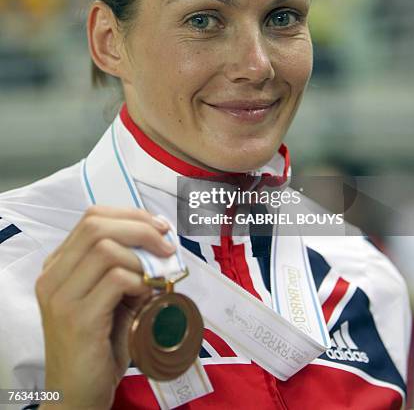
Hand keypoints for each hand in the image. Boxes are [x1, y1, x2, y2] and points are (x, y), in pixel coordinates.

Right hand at [35, 205, 175, 409]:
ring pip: (106, 249)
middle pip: (97, 226)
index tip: (160, 226)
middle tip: (166, 246)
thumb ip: (125, 267)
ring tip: (154, 278)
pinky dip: (140, 281)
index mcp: (58, 266)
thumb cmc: (99, 344)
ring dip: (141, 258)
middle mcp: (53, 276)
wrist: (77, 395)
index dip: (131, 216)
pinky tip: (146, 295)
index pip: (92, 218)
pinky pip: (116, 280)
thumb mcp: (111, 297)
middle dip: (141, 229)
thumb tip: (160, 241)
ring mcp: (61, 297)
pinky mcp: (77, 319)